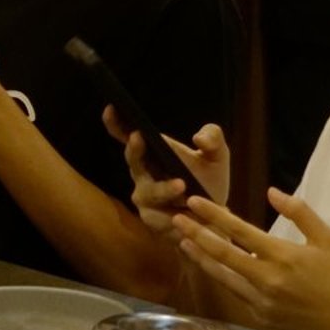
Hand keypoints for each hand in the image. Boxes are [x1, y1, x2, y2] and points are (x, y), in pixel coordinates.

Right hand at [105, 113, 229, 238]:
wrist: (215, 219)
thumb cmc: (209, 181)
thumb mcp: (217, 157)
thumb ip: (213, 139)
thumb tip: (199, 137)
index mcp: (151, 153)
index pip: (127, 136)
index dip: (116, 123)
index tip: (111, 108)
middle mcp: (142, 174)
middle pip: (133, 161)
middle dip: (135, 150)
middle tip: (139, 136)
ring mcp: (144, 199)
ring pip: (147, 193)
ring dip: (163, 189)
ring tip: (182, 185)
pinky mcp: (153, 221)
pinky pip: (159, 218)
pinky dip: (174, 216)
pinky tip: (188, 215)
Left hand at [168, 189, 329, 329]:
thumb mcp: (326, 237)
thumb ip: (299, 211)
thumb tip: (271, 192)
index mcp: (282, 255)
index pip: (238, 230)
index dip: (213, 214)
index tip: (194, 201)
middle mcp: (267, 278)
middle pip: (222, 253)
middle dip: (196, 234)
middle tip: (176, 219)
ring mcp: (261, 300)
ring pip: (222, 275)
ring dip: (201, 257)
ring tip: (183, 241)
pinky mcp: (261, 316)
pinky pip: (235, 292)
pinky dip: (220, 277)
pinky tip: (209, 266)